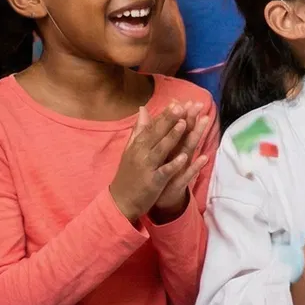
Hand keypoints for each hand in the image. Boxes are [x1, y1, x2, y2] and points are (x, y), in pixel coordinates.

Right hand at [108, 105, 199, 225]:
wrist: (120, 201)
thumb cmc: (128, 174)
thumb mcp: (131, 150)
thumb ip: (139, 129)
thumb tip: (143, 109)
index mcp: (137, 145)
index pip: (152, 126)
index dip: (164, 115)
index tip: (176, 103)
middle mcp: (141, 153)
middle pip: (156, 134)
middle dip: (169, 120)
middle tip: (181, 106)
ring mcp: (147, 167)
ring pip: (161, 149)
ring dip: (172, 136)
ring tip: (184, 124)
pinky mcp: (152, 182)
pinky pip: (164, 172)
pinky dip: (173, 164)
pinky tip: (184, 157)